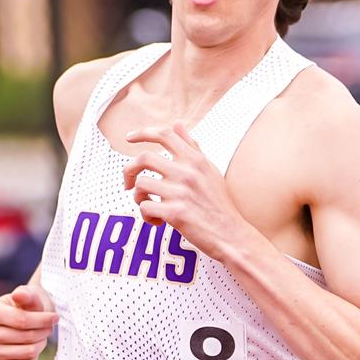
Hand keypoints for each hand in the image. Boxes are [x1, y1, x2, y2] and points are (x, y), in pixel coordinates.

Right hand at [0, 283, 56, 359]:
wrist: (25, 321)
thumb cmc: (28, 306)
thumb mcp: (30, 296)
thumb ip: (27, 295)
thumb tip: (19, 295)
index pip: (21, 320)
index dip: (42, 320)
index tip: (55, 317)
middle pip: (25, 337)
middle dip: (42, 332)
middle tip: (47, 328)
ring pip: (27, 353)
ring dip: (39, 345)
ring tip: (39, 337)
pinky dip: (33, 359)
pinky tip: (31, 349)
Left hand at [121, 124, 251, 262]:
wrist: (231, 235)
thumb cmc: (219, 204)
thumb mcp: (209, 170)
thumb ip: (192, 147)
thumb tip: (178, 124)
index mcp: (195, 160)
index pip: (165, 134)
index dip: (143, 133)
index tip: (129, 138)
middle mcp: (188, 172)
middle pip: (144, 158)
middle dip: (129, 169)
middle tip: (128, 182)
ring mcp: (181, 192)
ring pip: (141, 185)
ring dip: (138, 197)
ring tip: (149, 205)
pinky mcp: (175, 213)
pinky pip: (145, 208)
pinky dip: (146, 216)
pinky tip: (157, 220)